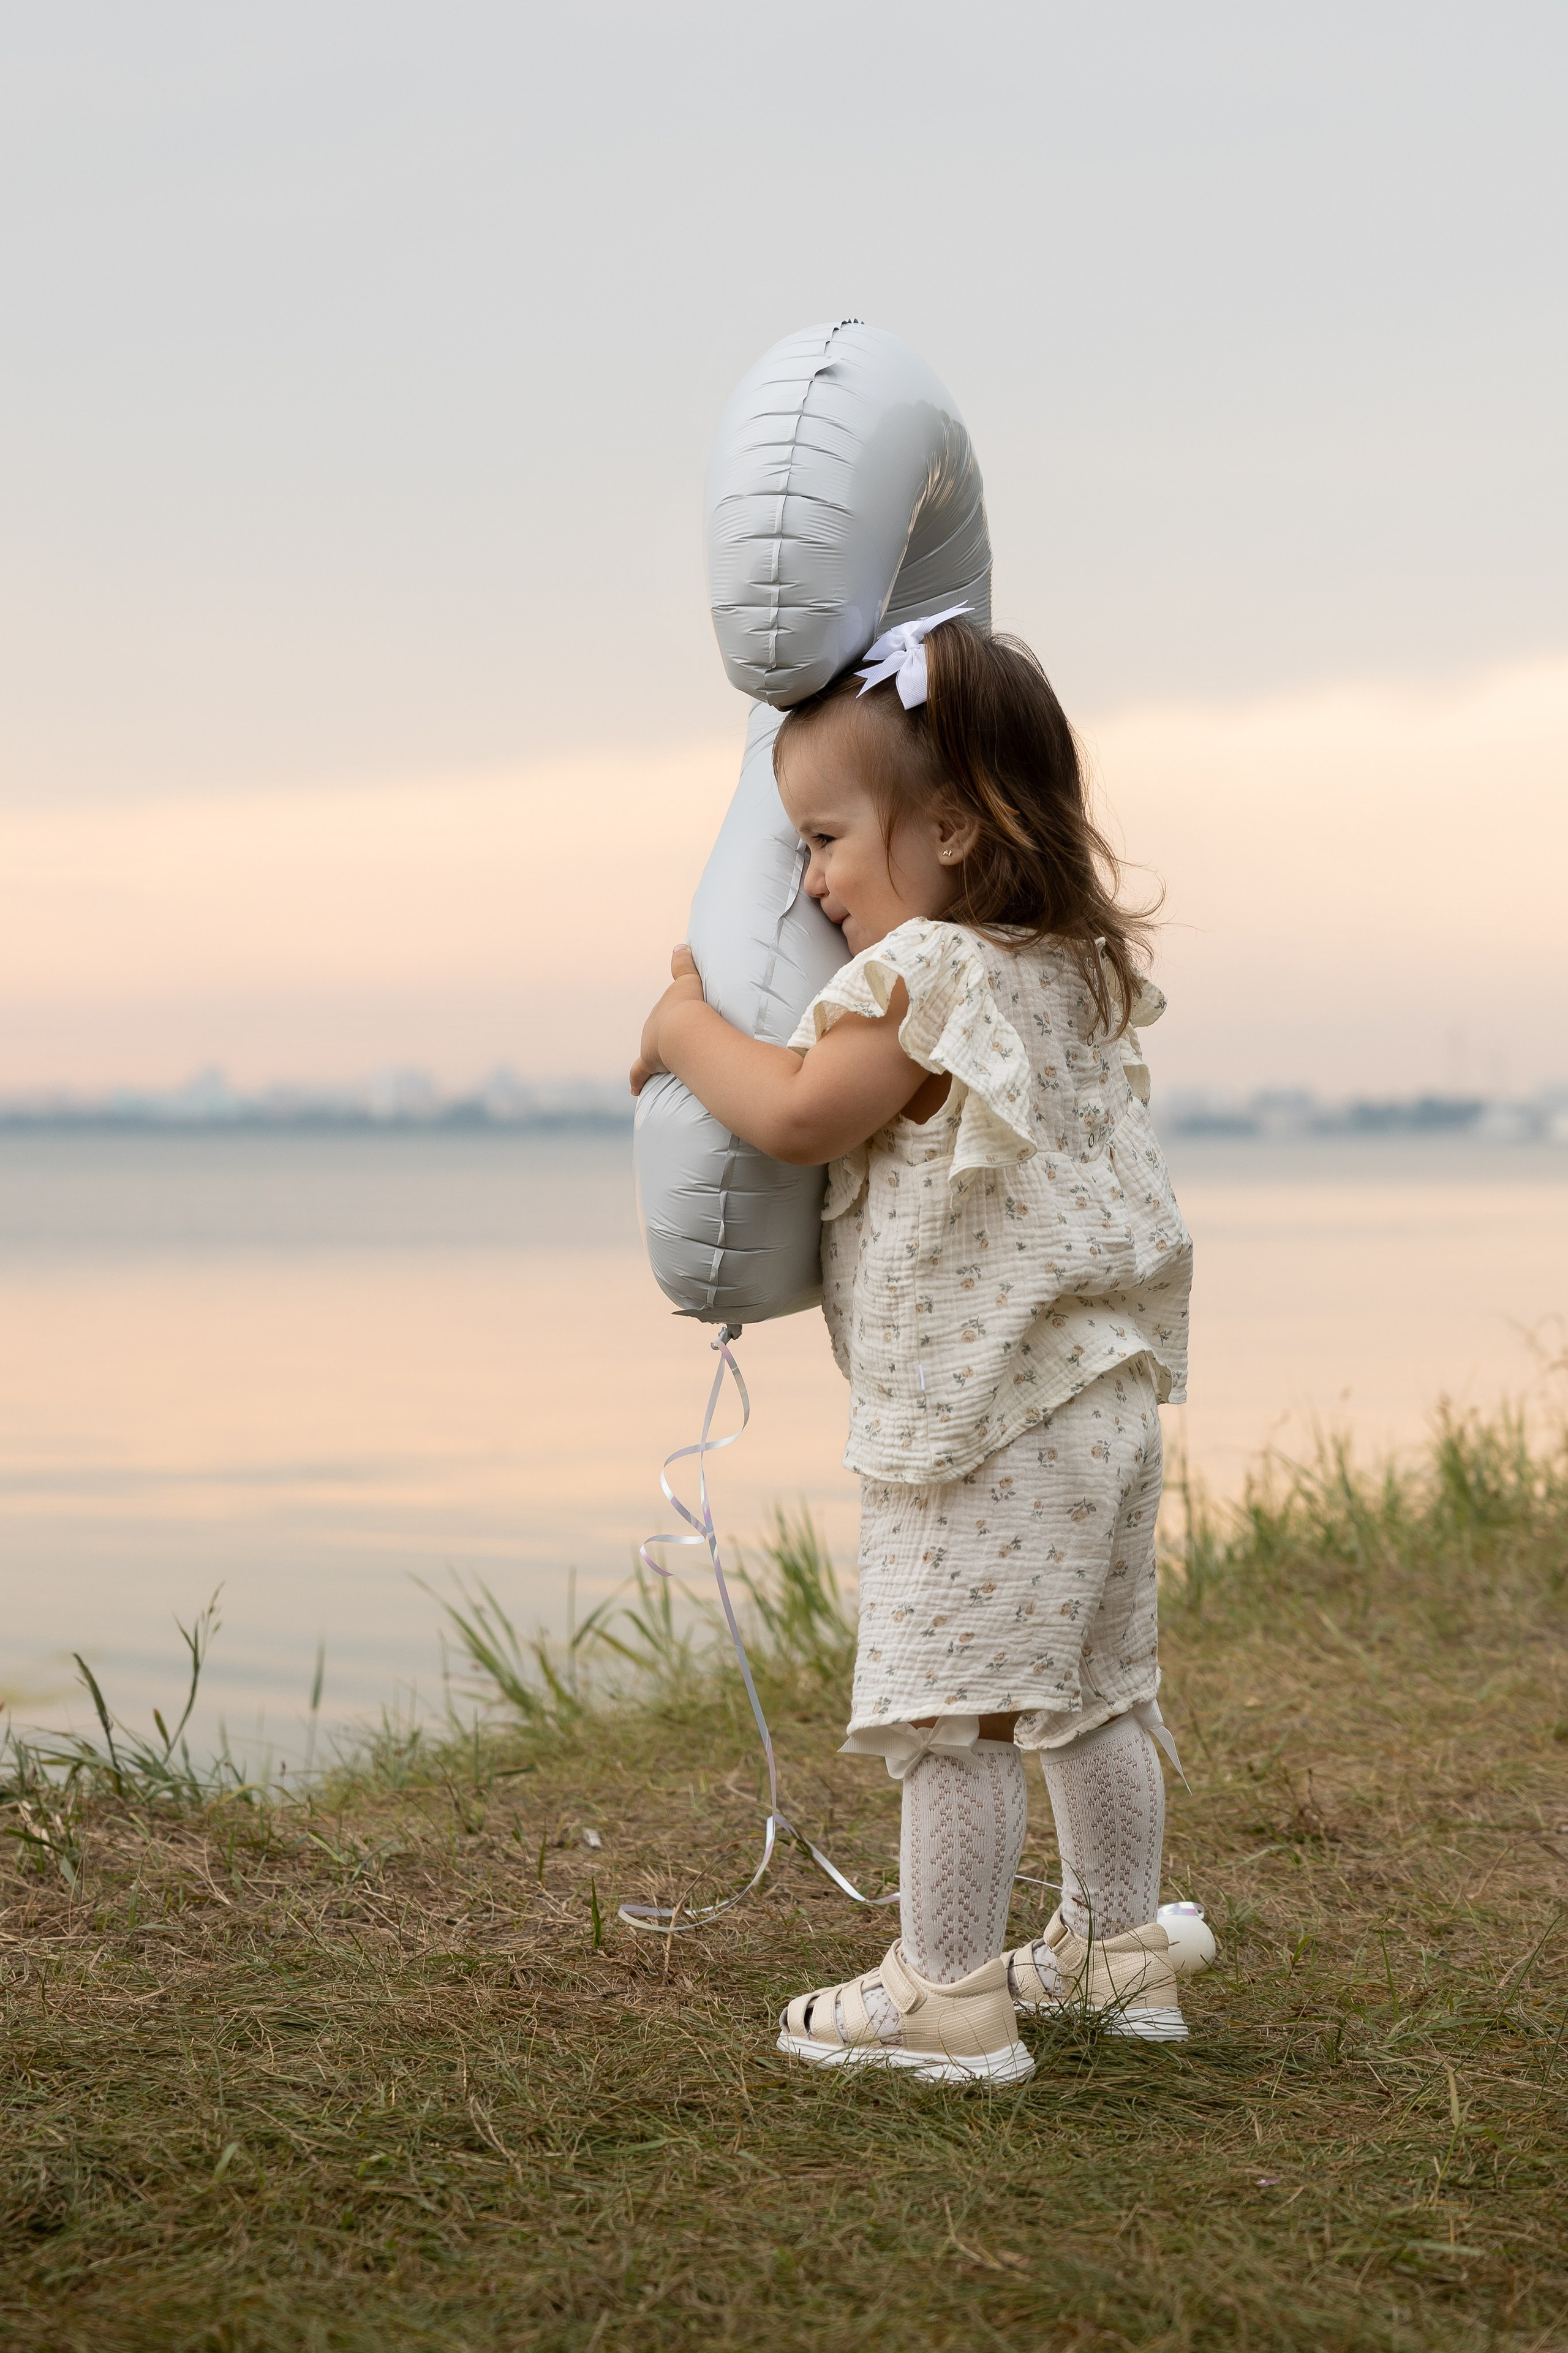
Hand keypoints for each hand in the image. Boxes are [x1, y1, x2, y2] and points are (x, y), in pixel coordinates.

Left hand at [629, 945, 705, 1092]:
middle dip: (664, 1037)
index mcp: (662, 1010)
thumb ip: (684, 964)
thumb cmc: (691, 1006)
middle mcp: (651, 1027)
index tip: (674, 1022)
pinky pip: (639, 1074)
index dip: (671, 1018)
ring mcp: (649, 1046)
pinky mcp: (649, 1064)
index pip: (664, 1014)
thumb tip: (680, 945)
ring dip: (656, 1058)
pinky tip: (635, 1090)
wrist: (685, 1030)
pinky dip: (637, 1081)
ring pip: (651, 1053)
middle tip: (676, 1043)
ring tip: (668, 1064)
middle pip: (657, 1032)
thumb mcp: (689, 980)